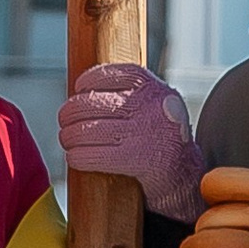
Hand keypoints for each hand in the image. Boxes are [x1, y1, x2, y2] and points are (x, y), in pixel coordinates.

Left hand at [54, 64, 202, 216]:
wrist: (183, 172)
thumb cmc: (159, 135)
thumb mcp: (155, 103)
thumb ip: (130, 91)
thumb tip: (83, 90)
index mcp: (152, 87)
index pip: (109, 74)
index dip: (88, 81)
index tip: (79, 89)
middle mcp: (149, 106)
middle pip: (92, 103)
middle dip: (71, 112)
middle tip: (65, 120)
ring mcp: (144, 132)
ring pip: (88, 130)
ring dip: (70, 136)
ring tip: (67, 139)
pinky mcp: (136, 159)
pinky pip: (92, 154)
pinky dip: (77, 156)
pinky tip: (74, 156)